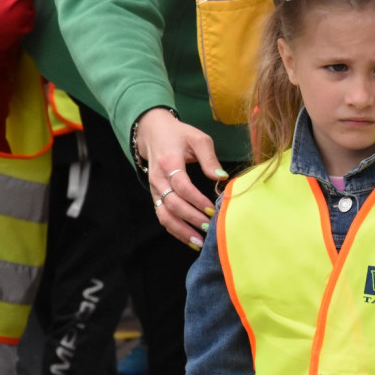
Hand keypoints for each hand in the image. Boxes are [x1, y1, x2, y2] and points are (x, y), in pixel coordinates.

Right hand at [136, 108, 227, 248]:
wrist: (152, 132)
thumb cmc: (179, 135)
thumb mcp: (198, 139)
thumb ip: (209, 158)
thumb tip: (222, 178)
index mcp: (169, 163)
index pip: (181, 186)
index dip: (196, 200)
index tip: (212, 210)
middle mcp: (158, 179)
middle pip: (172, 204)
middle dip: (191, 218)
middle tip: (209, 228)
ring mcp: (154, 189)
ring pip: (164, 214)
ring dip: (181, 230)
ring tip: (199, 242)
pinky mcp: (155, 196)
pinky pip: (162, 216)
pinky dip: (174, 230)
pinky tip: (189, 239)